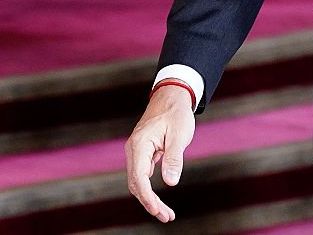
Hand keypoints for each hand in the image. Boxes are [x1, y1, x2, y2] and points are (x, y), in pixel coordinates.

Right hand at [125, 83, 196, 222]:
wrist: (171, 96)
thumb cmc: (176, 113)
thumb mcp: (178, 135)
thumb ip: (173, 159)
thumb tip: (170, 183)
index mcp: (139, 144)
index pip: (139, 178)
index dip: (147, 197)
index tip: (158, 211)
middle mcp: (133, 149)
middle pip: (136, 183)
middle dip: (150, 202)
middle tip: (166, 217)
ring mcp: (136, 152)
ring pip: (138, 181)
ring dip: (149, 198)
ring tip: (166, 213)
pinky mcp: (142, 153)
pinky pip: (142, 176)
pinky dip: (150, 189)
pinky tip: (160, 200)